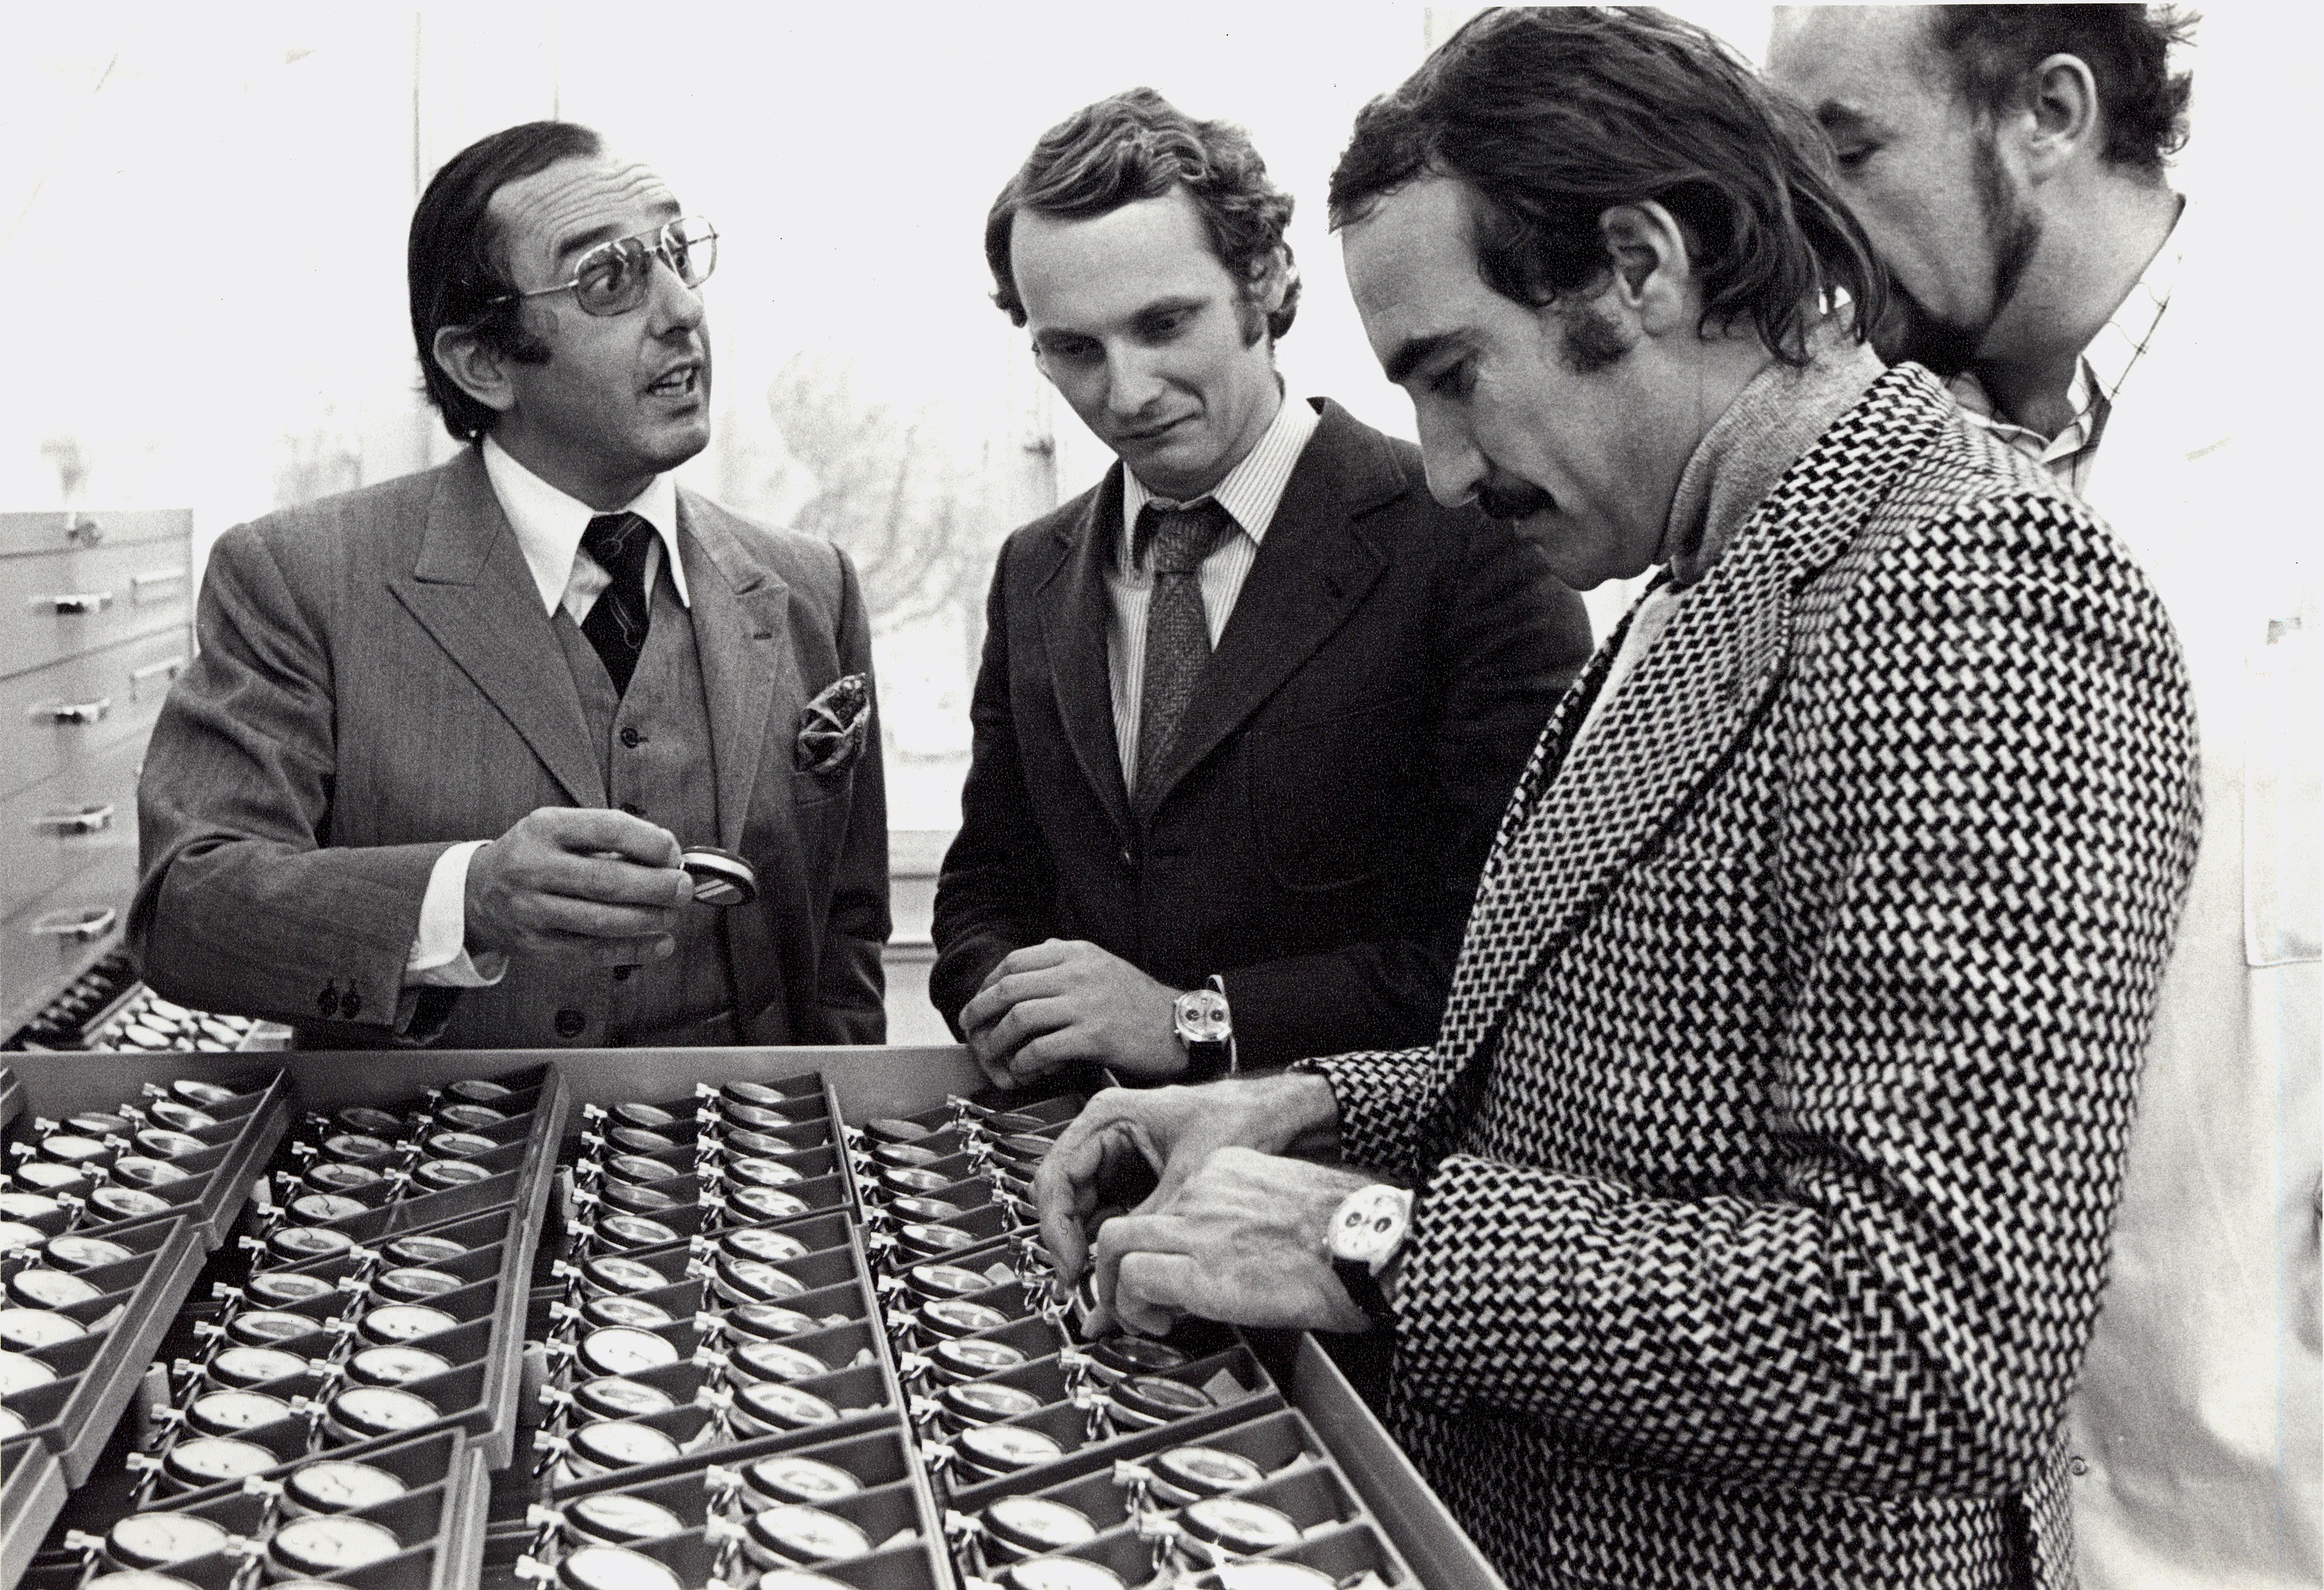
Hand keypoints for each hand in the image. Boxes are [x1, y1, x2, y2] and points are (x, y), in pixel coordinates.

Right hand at [463, 808, 692, 966]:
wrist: (477, 893)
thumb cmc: (532, 855)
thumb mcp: (560, 828)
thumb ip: (609, 837)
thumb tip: (667, 854)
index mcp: (545, 828)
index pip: (607, 829)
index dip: (649, 843)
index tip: (672, 852)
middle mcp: (533, 868)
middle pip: (606, 881)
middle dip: (656, 887)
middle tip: (681, 889)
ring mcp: (532, 910)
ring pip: (601, 921)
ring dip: (648, 921)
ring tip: (671, 915)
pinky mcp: (537, 945)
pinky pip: (592, 952)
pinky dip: (633, 949)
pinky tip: (659, 943)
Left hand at [957, 940, 1181, 1087]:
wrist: (1180, 1026)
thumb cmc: (1139, 1003)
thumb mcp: (1103, 966)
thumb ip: (1067, 960)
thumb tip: (1031, 959)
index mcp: (1077, 953)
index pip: (1015, 961)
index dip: (988, 984)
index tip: (980, 1002)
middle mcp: (1078, 973)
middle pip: (1009, 988)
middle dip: (980, 1010)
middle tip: (970, 1029)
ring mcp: (1086, 1004)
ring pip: (1020, 1018)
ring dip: (998, 1040)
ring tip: (995, 1055)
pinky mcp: (1094, 1037)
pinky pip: (1042, 1049)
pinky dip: (1025, 1062)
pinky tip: (1025, 1070)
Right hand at [1033, 1073, 1341, 1282]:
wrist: (1280, 1113)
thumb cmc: (1240, 1118)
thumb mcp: (1188, 1175)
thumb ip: (1149, 1218)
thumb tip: (1121, 1266)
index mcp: (1108, 1115)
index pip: (1056, 1177)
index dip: (1056, 1228)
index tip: (1071, 1265)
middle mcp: (1105, 1131)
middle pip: (1062, 1194)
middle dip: (1067, 1241)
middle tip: (1080, 1283)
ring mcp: (1118, 1153)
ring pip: (1082, 1206)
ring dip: (1086, 1244)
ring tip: (1102, 1281)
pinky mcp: (1134, 1173)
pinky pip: (1107, 1209)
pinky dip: (1109, 1238)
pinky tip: (1121, 1264)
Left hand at [1090, 1148, 1378, 1335]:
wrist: (1368, 1246)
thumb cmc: (1349, 1235)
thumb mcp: (1287, 1206)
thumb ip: (1246, 1221)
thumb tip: (1229, 1260)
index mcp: (1228, 1170)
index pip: (1168, 1201)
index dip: (1157, 1243)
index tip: (1162, 1270)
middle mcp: (1204, 1191)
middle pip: (1128, 1221)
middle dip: (1115, 1265)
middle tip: (1126, 1297)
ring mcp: (1197, 1227)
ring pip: (1115, 1245)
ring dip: (1116, 1288)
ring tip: (1138, 1316)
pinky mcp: (1199, 1270)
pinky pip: (1134, 1280)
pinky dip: (1132, 1307)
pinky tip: (1156, 1324)